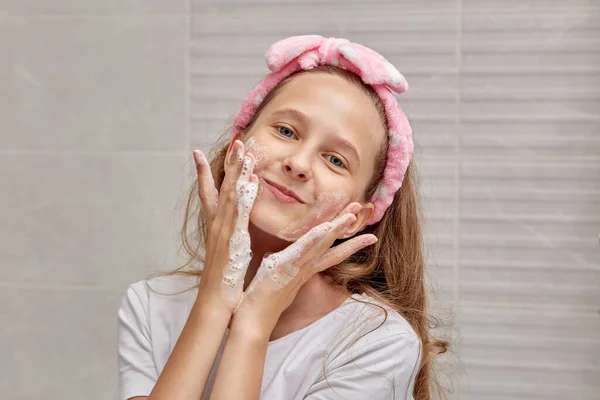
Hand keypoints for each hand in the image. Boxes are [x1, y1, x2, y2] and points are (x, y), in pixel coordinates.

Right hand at [192, 140, 258, 312]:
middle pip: (222, 188)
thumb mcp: (228, 256)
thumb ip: (231, 241)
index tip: (203, 153)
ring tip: (243, 150)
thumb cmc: (224, 284)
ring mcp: (222, 232)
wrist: (214, 304)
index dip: (208, 173)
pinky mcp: (232, 241)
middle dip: (229, 164)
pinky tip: (248, 181)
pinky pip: (238, 214)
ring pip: (229, 195)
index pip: (211, 194)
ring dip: (236, 171)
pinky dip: (242, 196)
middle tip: (236, 140)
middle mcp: (217, 226)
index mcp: (218, 228)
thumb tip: (236, 233)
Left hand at [232, 204, 377, 334]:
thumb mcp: (281, 281)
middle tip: (363, 209)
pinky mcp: (284, 265)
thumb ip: (290, 270)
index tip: (365, 231)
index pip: (331, 252)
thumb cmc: (264, 301)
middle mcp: (305, 267)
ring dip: (336, 228)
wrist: (255, 320)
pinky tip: (326, 227)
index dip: (348, 241)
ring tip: (351, 215)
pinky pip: (302, 249)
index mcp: (305, 269)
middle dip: (348, 228)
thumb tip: (290, 260)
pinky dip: (315, 238)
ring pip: (321, 244)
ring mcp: (296, 266)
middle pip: (332, 245)